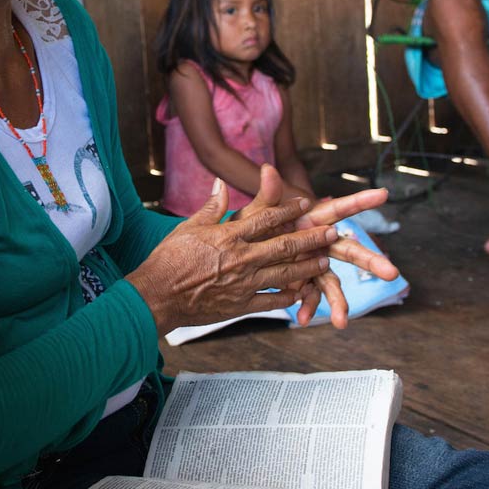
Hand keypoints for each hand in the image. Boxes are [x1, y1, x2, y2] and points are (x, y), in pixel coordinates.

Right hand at [129, 177, 340, 335]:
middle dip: (311, 239)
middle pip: (285, 245)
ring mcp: (243, 283)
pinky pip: (271, 301)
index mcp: (229, 236)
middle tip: (332, 233)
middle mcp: (241, 258)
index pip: (267, 218)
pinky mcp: (240, 305)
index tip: (306, 204)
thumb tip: (220, 183)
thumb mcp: (188, 227)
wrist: (156, 295)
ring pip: (285, 274)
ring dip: (307, 267)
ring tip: (324, 262)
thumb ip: (211, 207)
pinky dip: (289, 297)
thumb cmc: (169, 259)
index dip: (289, 209)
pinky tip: (301, 292)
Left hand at [235, 166, 400, 327]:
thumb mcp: (259, 212)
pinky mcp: (303, 282)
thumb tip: (267, 170)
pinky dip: (307, 306)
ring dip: (339, 301)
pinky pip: (309, 295)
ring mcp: (314, 265)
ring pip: (332, 282)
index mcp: (313, 221)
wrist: (242, 251)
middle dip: (372, 262)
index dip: (361, 201)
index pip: (341, 208)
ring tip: (342, 321)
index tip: (383, 194)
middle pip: (350, 251)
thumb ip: (267, 196)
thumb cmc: (255, 226)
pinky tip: (302, 319)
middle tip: (393, 273)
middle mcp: (320, 243)